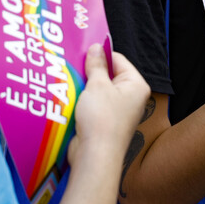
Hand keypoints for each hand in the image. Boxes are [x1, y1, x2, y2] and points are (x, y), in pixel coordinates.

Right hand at [67, 44, 149, 167]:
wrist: (95, 156)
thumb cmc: (101, 119)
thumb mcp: (97, 85)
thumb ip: (96, 64)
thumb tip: (96, 47)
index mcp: (136, 85)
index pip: (118, 59)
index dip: (100, 55)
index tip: (82, 51)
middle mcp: (130, 97)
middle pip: (108, 74)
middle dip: (89, 70)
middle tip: (72, 64)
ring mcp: (118, 111)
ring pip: (98, 89)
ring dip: (83, 85)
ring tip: (68, 79)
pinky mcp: (105, 122)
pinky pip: (93, 103)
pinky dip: (82, 99)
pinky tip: (68, 95)